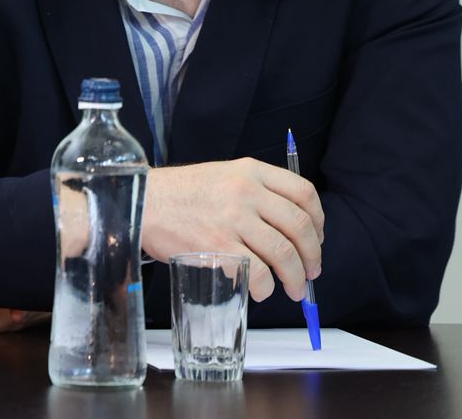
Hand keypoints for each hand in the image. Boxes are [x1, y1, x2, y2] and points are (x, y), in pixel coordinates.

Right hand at [143, 158, 323, 302]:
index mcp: (250, 171)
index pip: (303, 192)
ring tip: (295, 289)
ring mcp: (232, 219)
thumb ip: (254, 191)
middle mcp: (246, 192)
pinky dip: (266, 288)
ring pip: (284, 253)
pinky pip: (257, 273)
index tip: (316, 238)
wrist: (142, 201)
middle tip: (312, 272)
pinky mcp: (218, 245)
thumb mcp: (222, 175)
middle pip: (299, 226)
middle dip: (313, 256)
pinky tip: (262, 290)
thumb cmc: (180, 193)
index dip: (319, 220)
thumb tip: (288, 227)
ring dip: (296, 278)